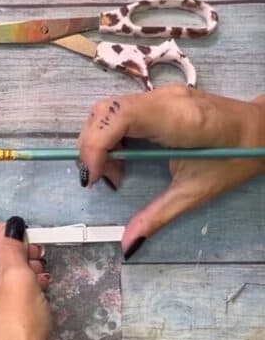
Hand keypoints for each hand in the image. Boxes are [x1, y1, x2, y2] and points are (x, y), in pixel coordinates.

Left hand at [0, 220, 51, 339]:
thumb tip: (10, 231)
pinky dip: (6, 292)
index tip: (27, 235)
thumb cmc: (15, 330)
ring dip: (13, 273)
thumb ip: (12, 248)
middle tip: (40, 256)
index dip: (1, 232)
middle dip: (10, 254)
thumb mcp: (19, 279)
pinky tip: (34, 293)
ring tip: (43, 276)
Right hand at [78, 85, 264, 257]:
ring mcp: (162, 94)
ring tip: (116, 172)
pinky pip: (121, 110)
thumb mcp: (194, 193)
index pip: (116, 116)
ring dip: (100, 141)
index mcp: (176, 119)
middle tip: (104, 180)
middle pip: (105, 110)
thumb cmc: (235, 159)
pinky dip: (112, 135)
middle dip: (92, 146)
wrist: (261, 132)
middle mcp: (164, 99)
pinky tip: (126, 158)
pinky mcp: (160, 98)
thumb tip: (128, 244)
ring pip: (108, 108)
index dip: (95, 145)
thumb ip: (156, 216)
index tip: (94, 179)